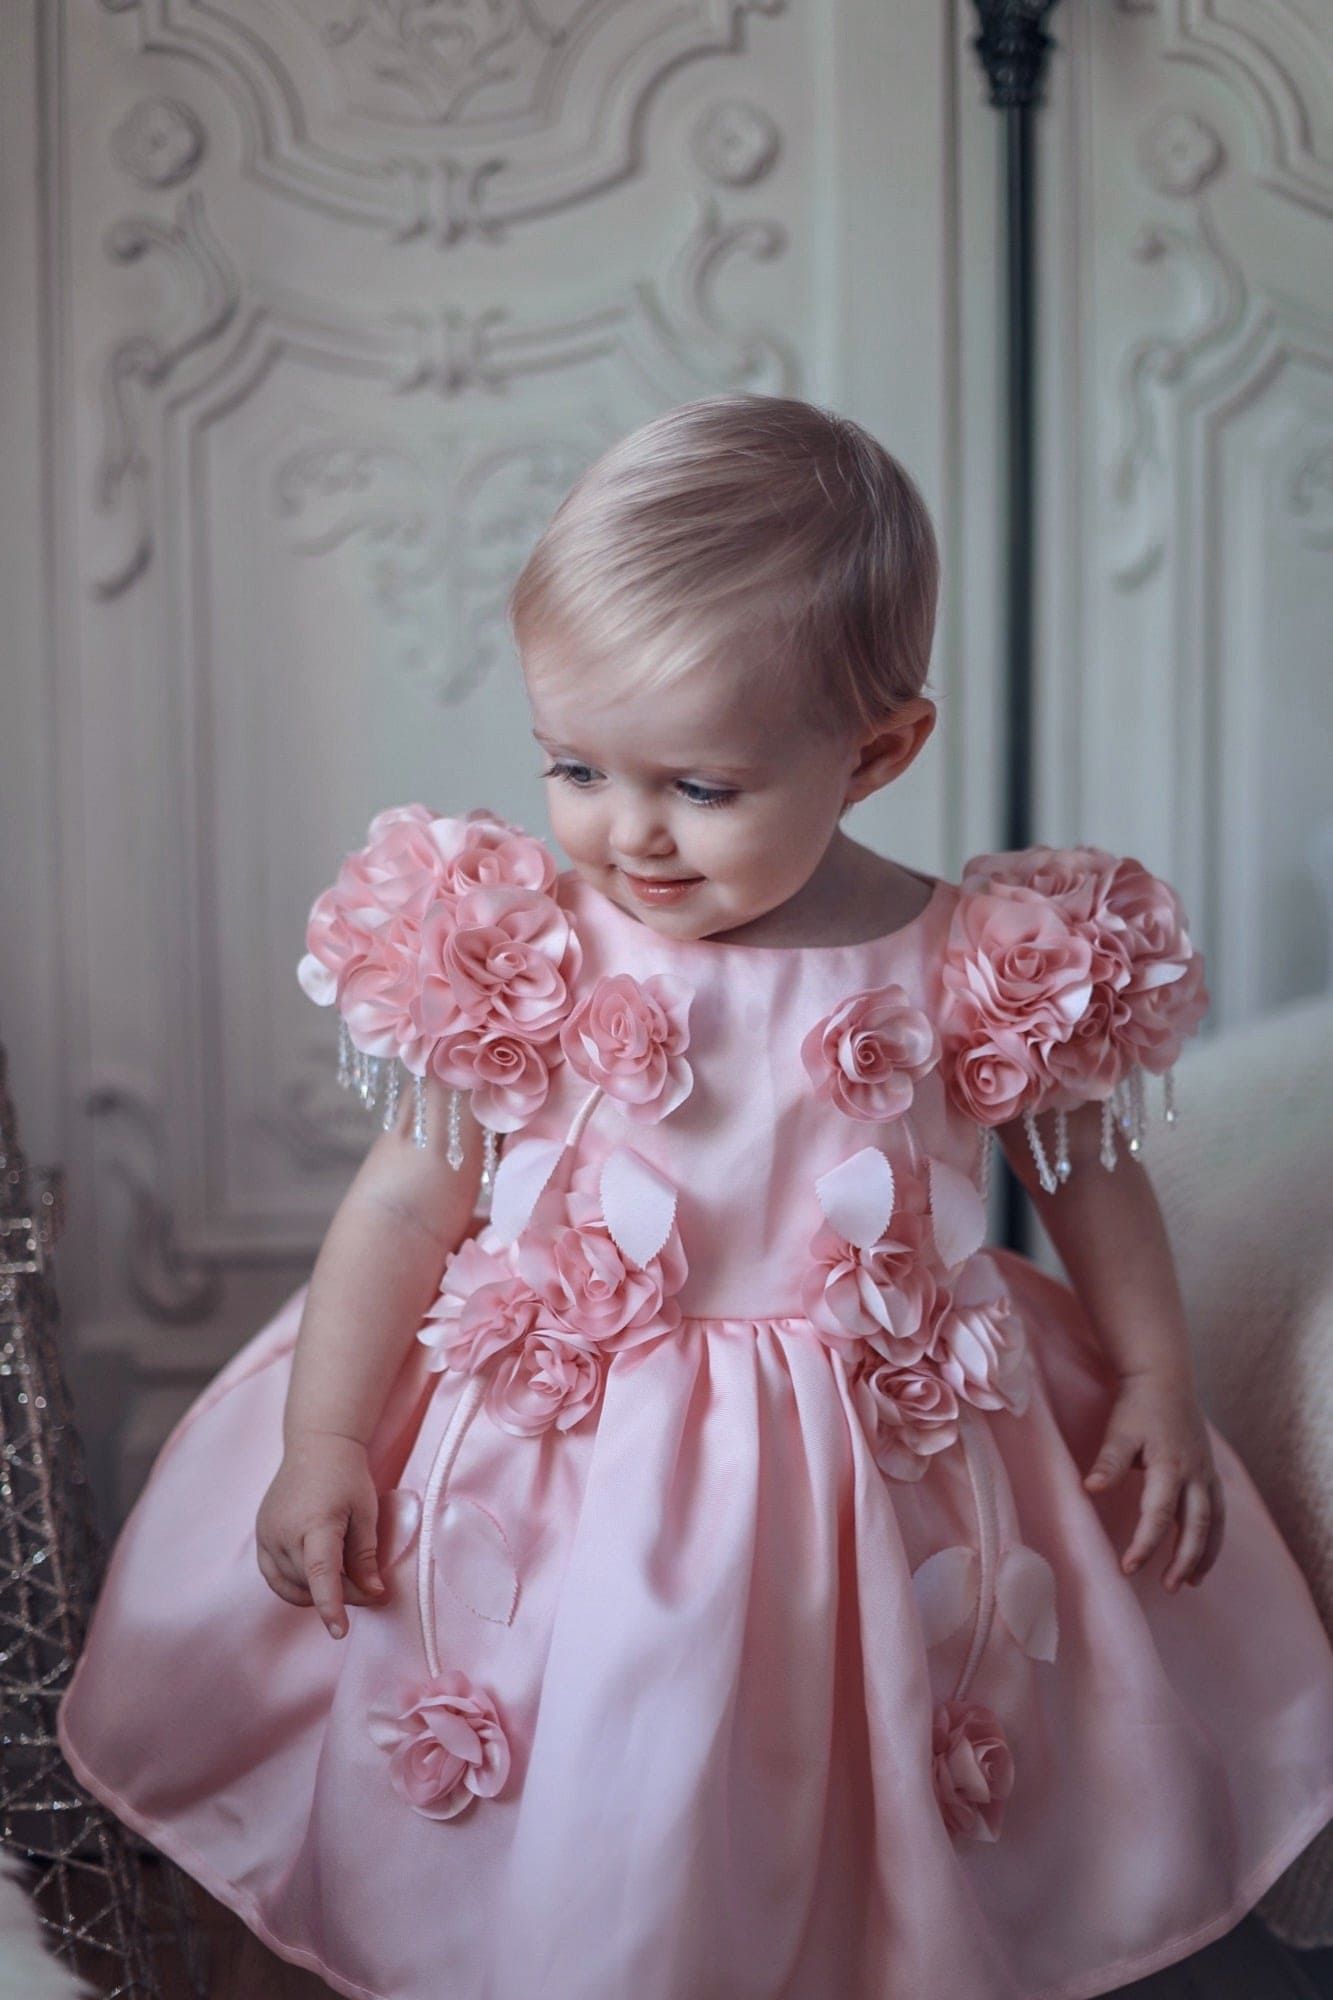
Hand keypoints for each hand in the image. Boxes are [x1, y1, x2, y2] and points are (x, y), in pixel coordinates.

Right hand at [255, 1432, 387, 1638]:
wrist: (316, 1446)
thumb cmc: (347, 1476)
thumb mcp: (365, 1512)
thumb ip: (366, 1556)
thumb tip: (373, 1593)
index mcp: (315, 1522)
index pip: (320, 1573)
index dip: (330, 1605)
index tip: (340, 1631)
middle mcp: (283, 1532)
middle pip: (309, 1583)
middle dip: (341, 1594)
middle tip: (369, 1588)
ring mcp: (266, 1535)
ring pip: (290, 1585)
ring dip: (316, 1592)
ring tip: (344, 1580)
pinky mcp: (260, 1536)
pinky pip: (274, 1576)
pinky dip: (295, 1585)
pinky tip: (316, 1579)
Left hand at [1082, 1372, 1225, 1590]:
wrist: (1165, 1379)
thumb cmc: (1138, 1406)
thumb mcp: (1119, 1430)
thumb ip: (1109, 1462)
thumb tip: (1090, 1489)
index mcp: (1169, 1465)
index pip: (1159, 1514)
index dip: (1145, 1544)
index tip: (1128, 1568)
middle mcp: (1194, 1474)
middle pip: (1195, 1526)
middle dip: (1183, 1560)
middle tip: (1167, 1587)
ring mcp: (1206, 1474)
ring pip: (1213, 1523)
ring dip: (1203, 1555)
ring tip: (1189, 1583)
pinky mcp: (1210, 1474)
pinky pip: (1218, 1513)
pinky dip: (1213, 1539)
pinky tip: (1202, 1558)